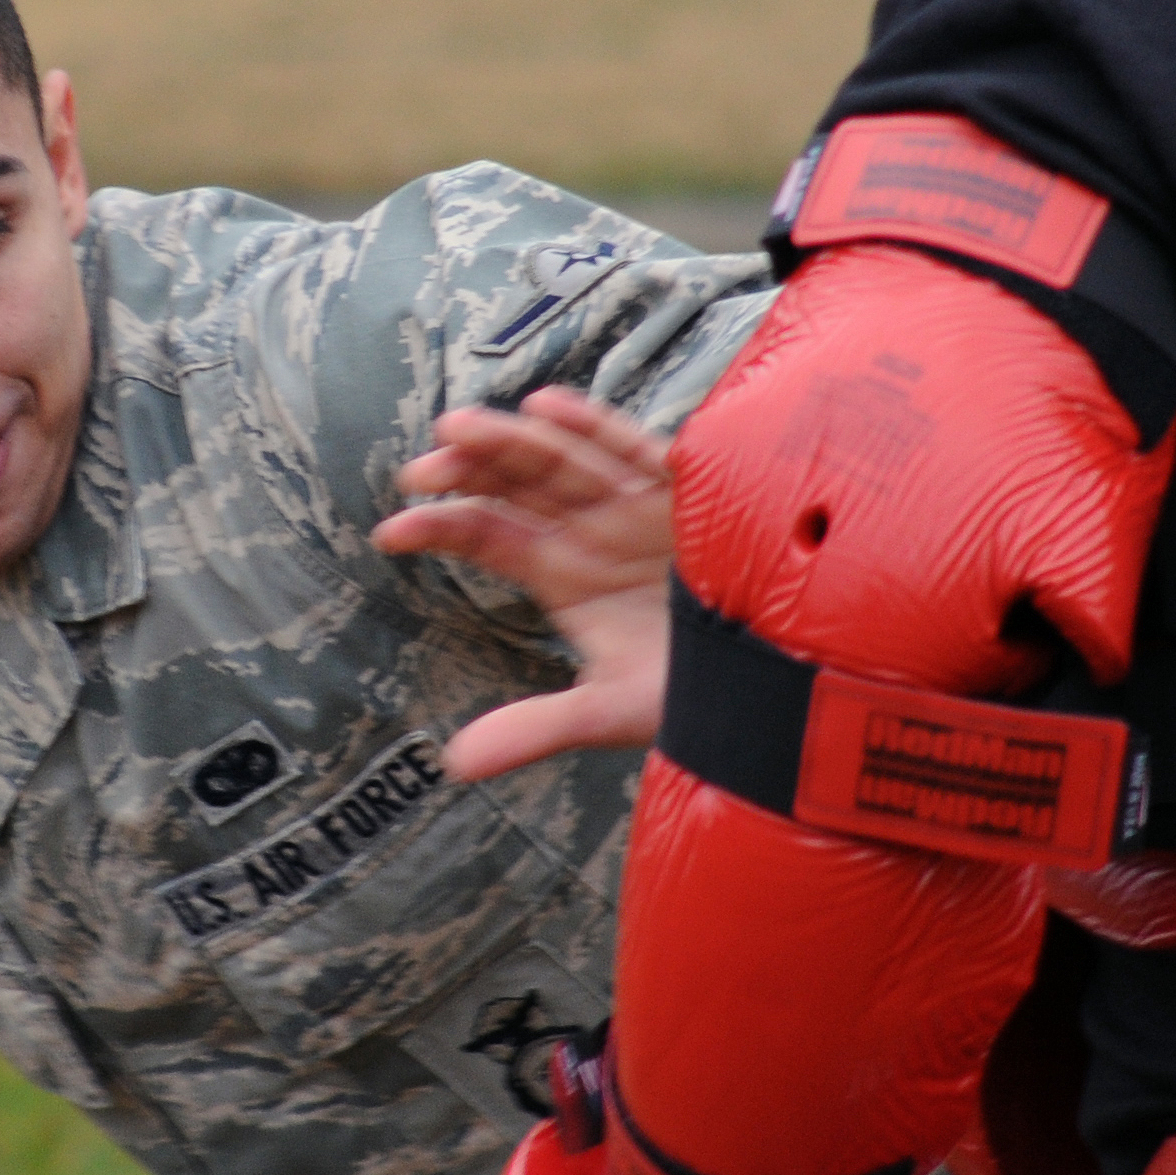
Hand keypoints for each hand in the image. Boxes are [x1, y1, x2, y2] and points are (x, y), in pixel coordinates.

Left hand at [377, 388, 673, 779]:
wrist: (785, 687)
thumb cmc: (699, 694)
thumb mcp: (609, 712)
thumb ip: (537, 728)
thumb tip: (454, 765)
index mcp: (566, 571)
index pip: (488, 535)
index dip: (439, 527)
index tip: (389, 532)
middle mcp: (593, 528)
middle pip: (516, 485)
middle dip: (468, 472)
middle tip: (420, 470)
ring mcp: (637, 504)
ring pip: (562, 460)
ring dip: (511, 442)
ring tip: (458, 429)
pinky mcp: (689, 492)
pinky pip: (636, 451)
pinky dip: (595, 429)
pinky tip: (547, 409)